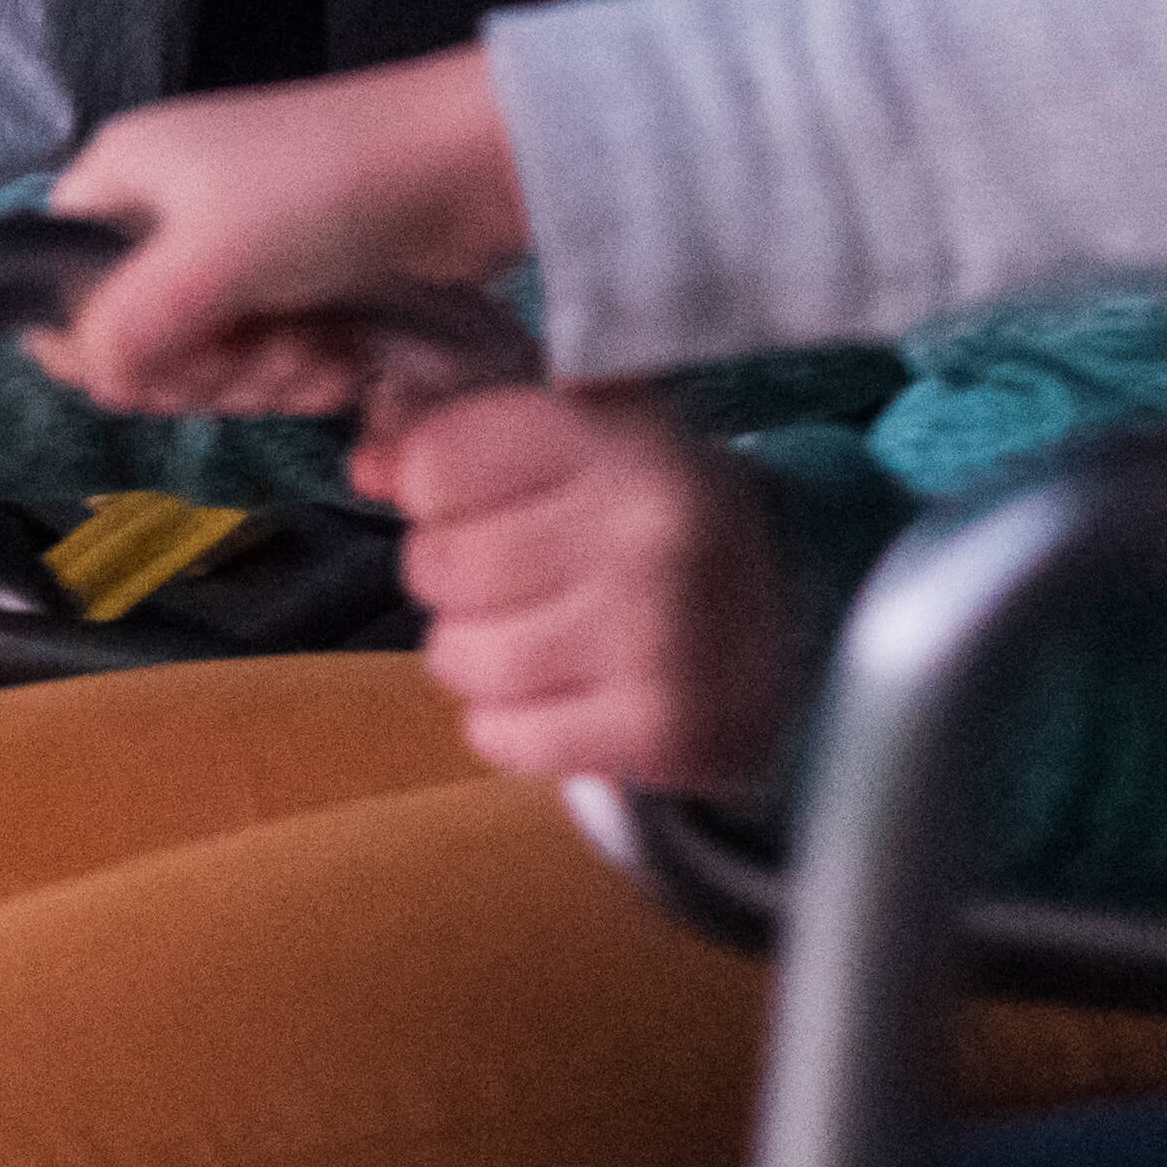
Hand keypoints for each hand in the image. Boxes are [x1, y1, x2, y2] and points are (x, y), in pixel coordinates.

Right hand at [47, 50, 524, 413]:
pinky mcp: (296, 284)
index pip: (58, 283)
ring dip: (264, 377)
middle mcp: (167, 213)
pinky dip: (303, 371)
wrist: (471, 166)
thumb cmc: (329, 187)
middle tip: (263, 351)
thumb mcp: (206, 258)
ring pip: (206, 360)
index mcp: (122, 178)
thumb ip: (124, 327)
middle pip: (136, 338)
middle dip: (206, 369)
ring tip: (321, 349)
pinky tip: (346, 360)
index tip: (165, 363)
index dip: (99, 342)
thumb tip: (90, 380)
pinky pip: (266, 358)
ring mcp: (235, 251)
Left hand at [361, 385, 789, 805]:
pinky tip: (565, 690)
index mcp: (627, 442)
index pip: (441, 462)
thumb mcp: (582, 441)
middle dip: (451, 574)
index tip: (474, 495)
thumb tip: (368, 464)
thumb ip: (463, 430)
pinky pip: (498, 736)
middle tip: (517, 574)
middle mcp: (647, 536)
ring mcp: (658, 641)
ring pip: (457, 657)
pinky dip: (510, 722)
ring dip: (473, 653)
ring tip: (539, 633)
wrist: (798, 621)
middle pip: (439, 564)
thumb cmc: (656, 522)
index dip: (435, 485)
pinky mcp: (659, 733)